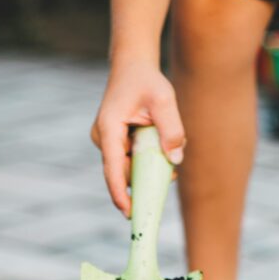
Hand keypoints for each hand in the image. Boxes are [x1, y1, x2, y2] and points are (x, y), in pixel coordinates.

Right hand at [90, 59, 184, 215]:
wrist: (133, 66)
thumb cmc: (147, 80)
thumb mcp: (164, 100)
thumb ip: (171, 129)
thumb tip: (176, 160)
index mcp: (108, 129)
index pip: (113, 169)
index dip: (120, 194)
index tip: (130, 213)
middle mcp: (103, 138)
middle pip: (122, 172)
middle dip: (144, 179)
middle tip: (169, 176)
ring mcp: (106, 141)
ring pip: (127, 167)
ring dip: (147, 167)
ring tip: (167, 158)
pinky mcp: (114, 143)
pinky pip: (129, 160)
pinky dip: (145, 160)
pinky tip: (160, 150)